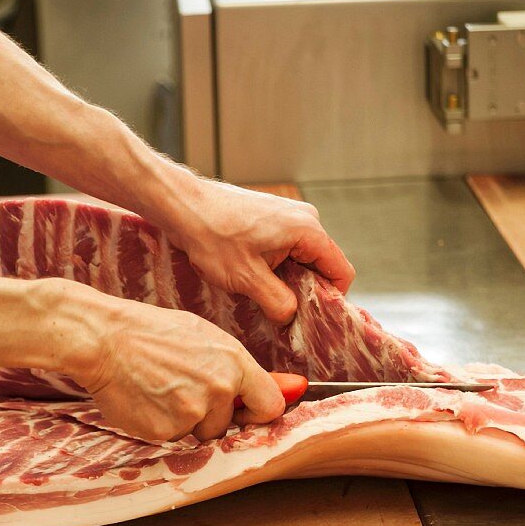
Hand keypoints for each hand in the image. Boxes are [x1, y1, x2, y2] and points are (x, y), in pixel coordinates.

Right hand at [71, 296, 285, 441]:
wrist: (104, 339)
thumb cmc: (152, 332)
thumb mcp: (204, 336)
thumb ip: (241, 368)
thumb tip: (290, 388)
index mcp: (234, 362)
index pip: (271, 405)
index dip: (258, 412)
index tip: (246, 412)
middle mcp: (219, 390)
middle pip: (227, 424)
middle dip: (210, 414)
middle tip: (180, 386)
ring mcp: (191, 413)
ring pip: (198, 432)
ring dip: (183, 420)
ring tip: (159, 388)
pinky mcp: (164, 431)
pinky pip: (170, 437)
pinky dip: (158, 424)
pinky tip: (144, 398)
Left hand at [164, 181, 355, 323]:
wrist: (183, 207)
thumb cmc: (212, 236)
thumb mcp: (247, 279)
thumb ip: (278, 302)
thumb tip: (291, 318)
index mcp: (308, 230)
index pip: (341, 272)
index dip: (330, 299)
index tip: (308, 318)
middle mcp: (305, 219)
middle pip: (323, 266)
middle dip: (305, 291)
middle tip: (280, 310)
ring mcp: (289, 216)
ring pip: (303, 259)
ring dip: (287, 280)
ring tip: (260, 291)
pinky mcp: (272, 219)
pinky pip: (287, 249)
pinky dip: (276, 267)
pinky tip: (253, 276)